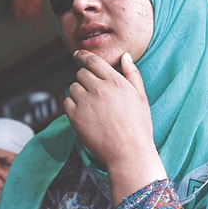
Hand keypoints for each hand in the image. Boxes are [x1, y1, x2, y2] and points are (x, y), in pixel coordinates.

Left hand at [62, 50, 166, 204]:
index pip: (93, 61)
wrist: (129, 153)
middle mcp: (99, 89)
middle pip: (81, 74)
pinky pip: (66, 102)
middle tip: (93, 93)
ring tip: (92, 107)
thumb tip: (124, 56)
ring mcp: (86, 103)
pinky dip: (71, 106)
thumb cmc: (138, 126)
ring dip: (78, 93)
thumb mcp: (141, 97)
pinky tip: (84, 115)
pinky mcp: (75, 117)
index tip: (77, 55)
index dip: (83, 56)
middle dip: (85, 80)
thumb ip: (132, 74)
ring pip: (73, 87)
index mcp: (116, 82)